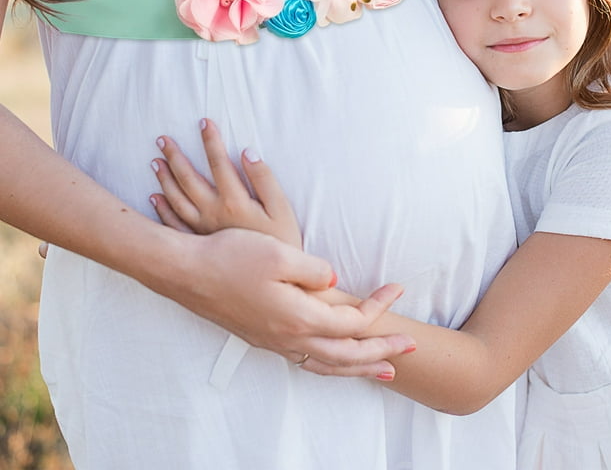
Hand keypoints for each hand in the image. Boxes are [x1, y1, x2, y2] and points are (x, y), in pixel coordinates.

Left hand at [151, 119, 301, 248]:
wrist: (274, 281)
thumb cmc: (283, 243)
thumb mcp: (283, 209)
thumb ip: (265, 180)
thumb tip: (248, 152)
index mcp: (234, 201)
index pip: (218, 163)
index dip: (211, 140)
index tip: (204, 122)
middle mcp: (212, 214)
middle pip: (189, 179)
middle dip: (176, 156)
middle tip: (162, 138)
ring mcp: (202, 231)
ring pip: (176, 200)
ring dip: (165, 179)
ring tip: (156, 161)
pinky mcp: (198, 245)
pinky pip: (173, 224)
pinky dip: (162, 209)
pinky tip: (154, 197)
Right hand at [151, 119, 413, 377]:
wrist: (185, 272)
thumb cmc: (230, 257)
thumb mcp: (279, 254)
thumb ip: (315, 270)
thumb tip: (334, 282)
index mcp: (298, 316)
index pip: (352, 321)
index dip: (380, 307)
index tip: (398, 288)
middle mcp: (289, 337)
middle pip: (346, 354)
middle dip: (382, 351)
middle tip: (411, 346)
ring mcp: (275, 342)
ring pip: (326, 365)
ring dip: (359, 367)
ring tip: (384, 369)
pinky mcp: (263, 338)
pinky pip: (307, 361)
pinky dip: (330, 365)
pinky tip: (333, 360)